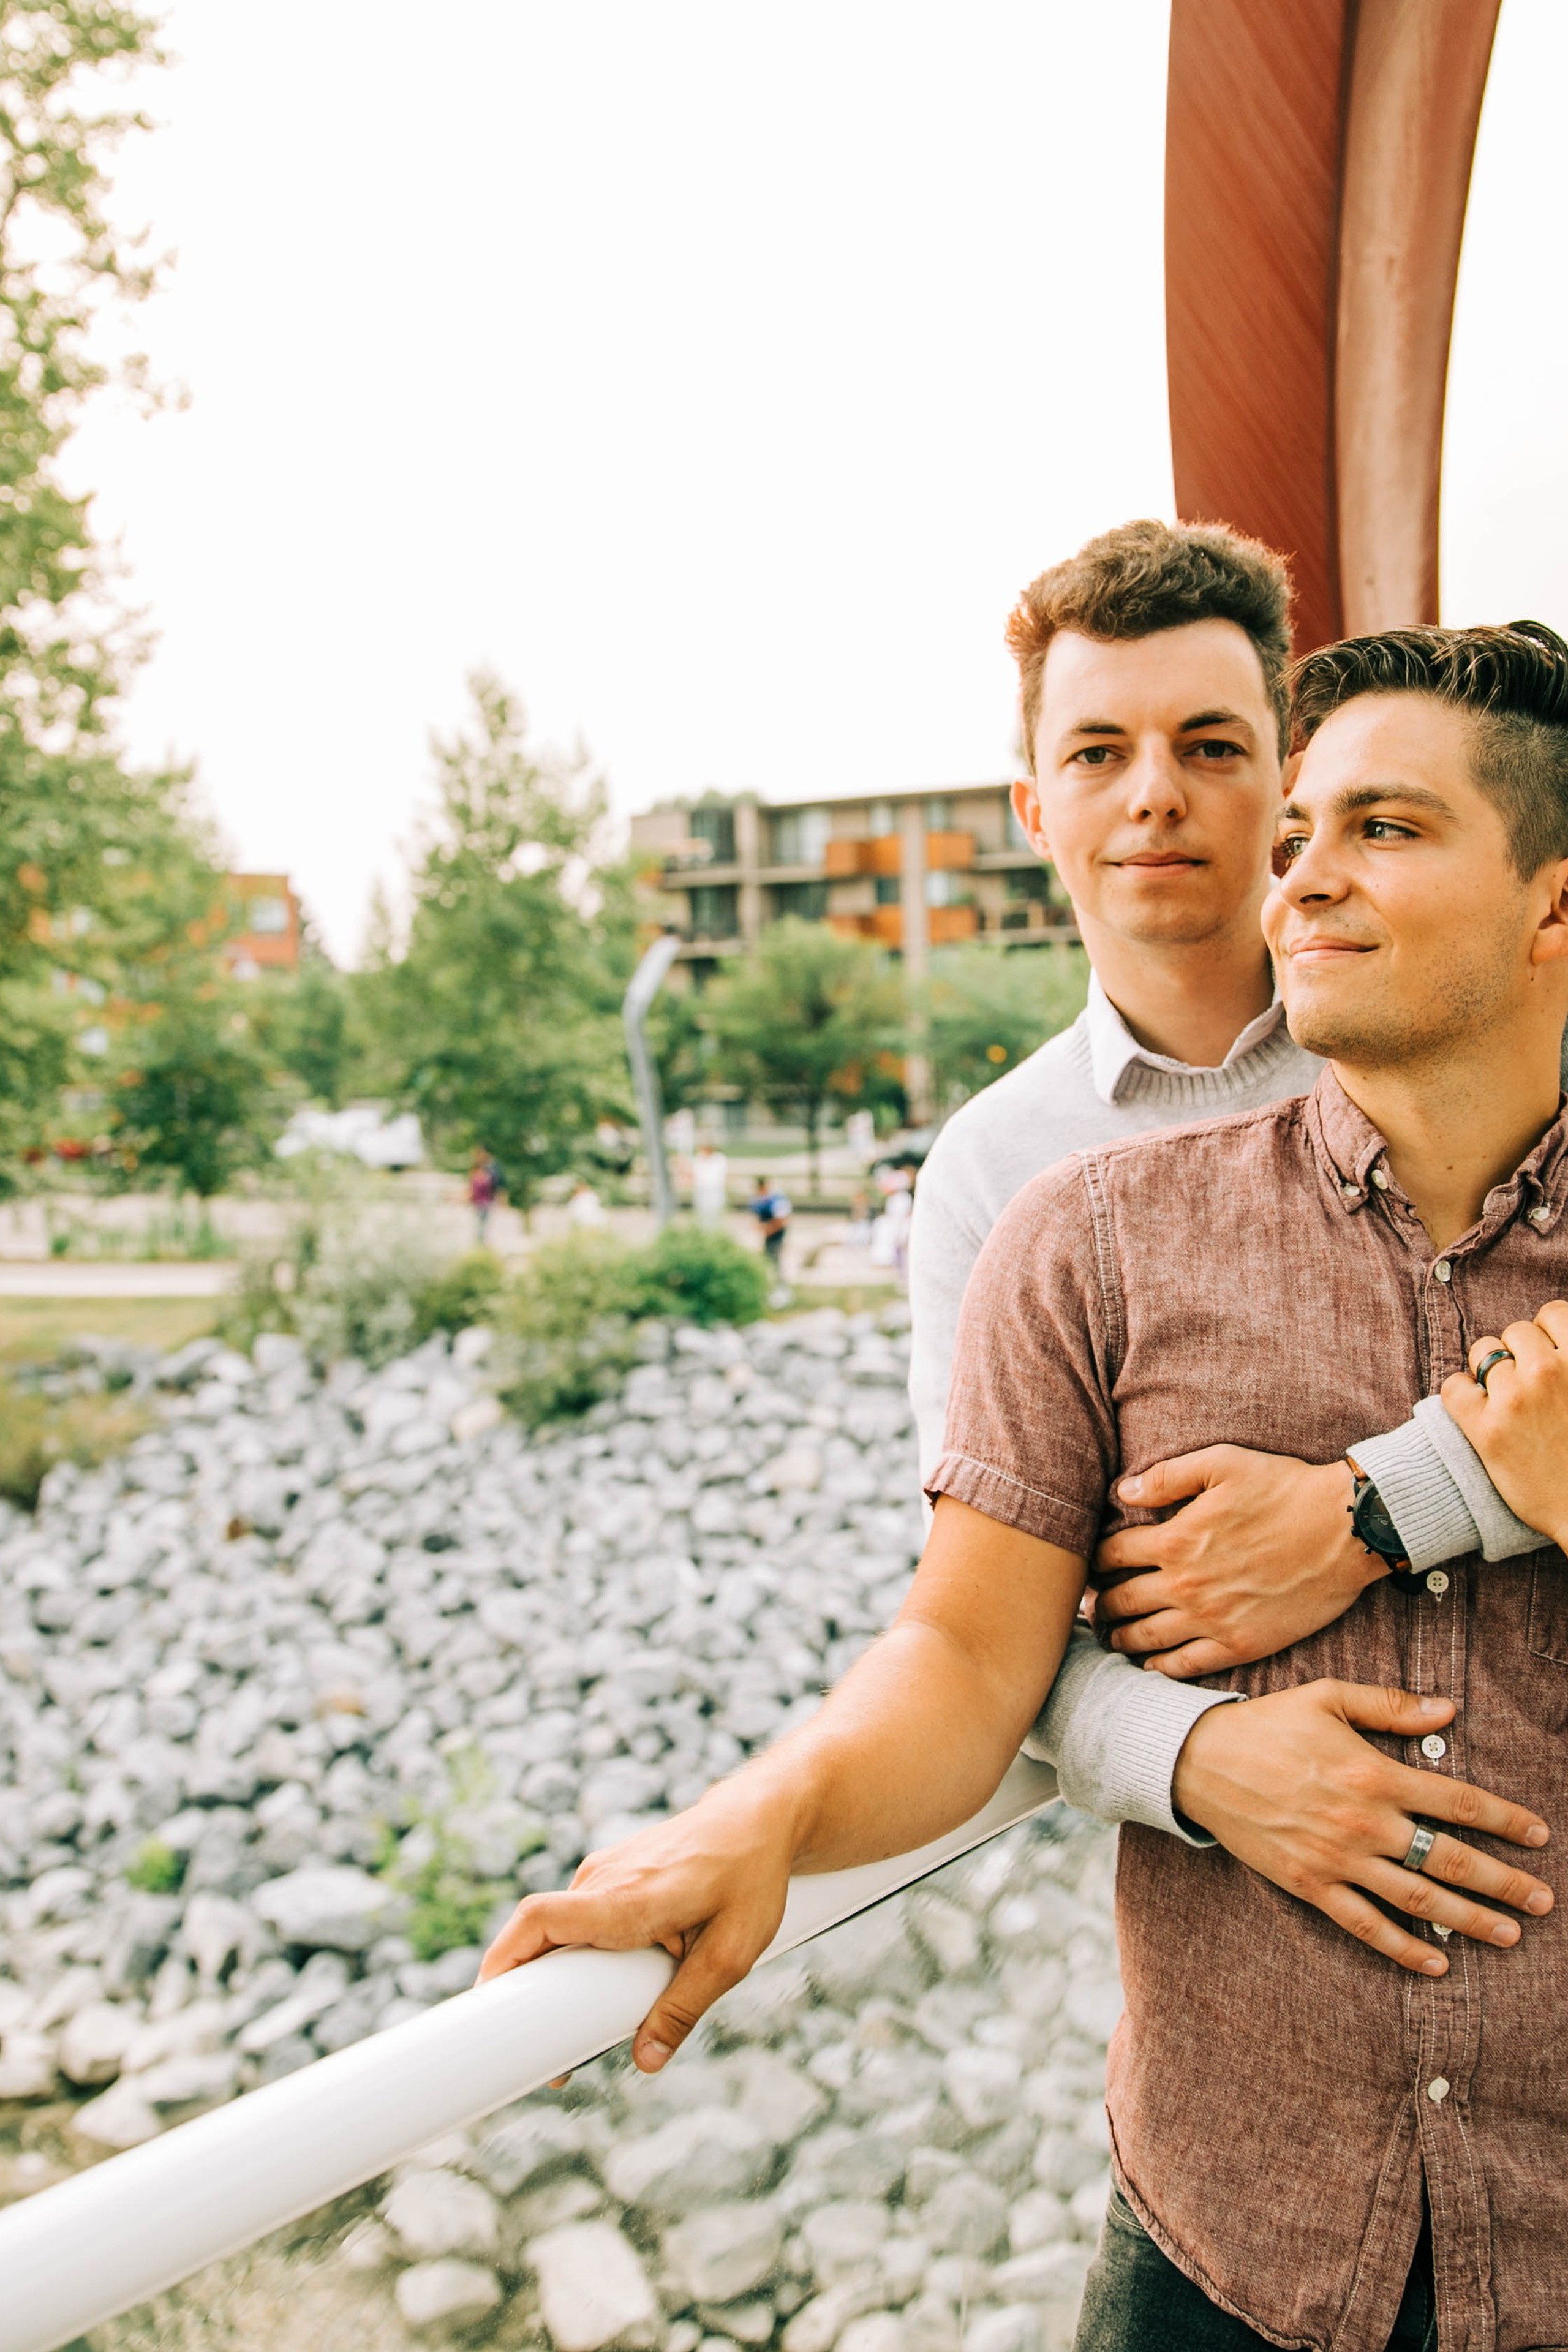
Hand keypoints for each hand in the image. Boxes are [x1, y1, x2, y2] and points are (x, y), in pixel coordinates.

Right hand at [477, 1773, 796, 2071]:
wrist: (762, 1816)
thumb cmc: (751, 1878)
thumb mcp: (732, 1952)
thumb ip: (686, 2007)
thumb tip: (647, 2061)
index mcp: (625, 1897)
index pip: (539, 1919)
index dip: (504, 1961)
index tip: (488, 2008)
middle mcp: (604, 1879)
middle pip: (539, 1935)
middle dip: (529, 1992)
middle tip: (546, 2058)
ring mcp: (606, 1870)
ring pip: (562, 1929)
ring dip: (559, 1975)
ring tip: (578, 2035)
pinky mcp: (614, 1872)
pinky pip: (580, 1916)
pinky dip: (577, 1952)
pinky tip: (601, 1986)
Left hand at [1093, 1447, 1380, 1676]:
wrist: (1346, 1531)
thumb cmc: (1286, 1489)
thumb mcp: (1222, 1463)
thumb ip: (1166, 1477)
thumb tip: (1123, 1491)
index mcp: (1176, 1538)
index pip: (1112, 1554)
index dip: (1095, 1560)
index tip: (1090, 1566)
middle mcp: (1186, 1584)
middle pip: (1122, 1599)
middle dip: (1099, 1603)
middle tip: (1090, 1607)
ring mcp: (1212, 1619)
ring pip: (1146, 1636)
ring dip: (1120, 1637)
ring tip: (1109, 1636)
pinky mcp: (1240, 1644)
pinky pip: (1186, 1664)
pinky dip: (1159, 1668)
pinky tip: (1148, 1665)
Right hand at [1172, 1679, 1552, 1973]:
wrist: (1200, 1761)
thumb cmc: (1269, 1723)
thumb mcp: (1328, 1697)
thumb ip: (1391, 1706)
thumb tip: (1450, 1709)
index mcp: (1372, 1773)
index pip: (1455, 1802)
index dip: (1503, 1819)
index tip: (1538, 1834)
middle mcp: (1363, 1822)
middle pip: (1449, 1859)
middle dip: (1503, 1882)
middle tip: (1543, 1899)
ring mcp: (1337, 1859)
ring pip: (1417, 1898)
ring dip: (1469, 1920)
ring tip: (1510, 1934)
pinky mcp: (1310, 1885)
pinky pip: (1366, 1924)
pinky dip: (1403, 1947)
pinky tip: (1436, 1963)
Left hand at [1441, 1303, 1567, 1549]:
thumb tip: (1551, 1347)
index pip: (1552, 1313)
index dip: (1545, 1335)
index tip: (1545, 1357)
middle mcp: (1550, 1372)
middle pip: (1514, 1332)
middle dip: (1517, 1354)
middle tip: (1525, 1387)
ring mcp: (1516, 1398)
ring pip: (1483, 1353)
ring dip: (1490, 1374)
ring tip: (1505, 1404)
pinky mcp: (1486, 1428)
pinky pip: (1454, 1387)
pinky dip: (1460, 1395)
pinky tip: (1476, 1412)